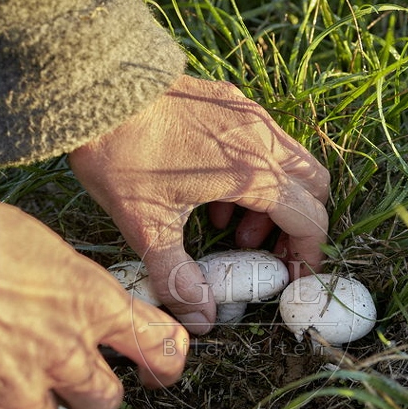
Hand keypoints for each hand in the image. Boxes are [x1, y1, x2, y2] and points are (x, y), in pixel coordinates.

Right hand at [0, 201, 187, 408]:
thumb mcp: (36, 245)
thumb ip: (63, 284)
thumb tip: (63, 297)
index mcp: (90, 302)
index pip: (158, 345)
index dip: (164, 362)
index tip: (158, 369)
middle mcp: (65, 353)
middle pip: (104, 401)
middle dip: (91, 396)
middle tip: (68, 381)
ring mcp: (20, 390)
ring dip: (25, 400)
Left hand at [68, 75, 328, 333]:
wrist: (93, 86)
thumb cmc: (119, 154)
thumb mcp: (145, 224)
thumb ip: (178, 276)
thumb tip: (201, 323)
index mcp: (250, 173)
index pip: (309, 218)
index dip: (308, 254)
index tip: (293, 277)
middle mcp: (261, 138)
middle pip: (313, 187)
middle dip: (296, 226)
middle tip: (261, 253)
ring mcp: (249, 115)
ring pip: (292, 163)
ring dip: (275, 202)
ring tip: (230, 228)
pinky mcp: (233, 102)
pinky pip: (267, 142)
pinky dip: (258, 175)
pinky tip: (214, 195)